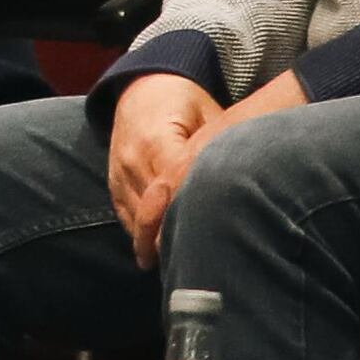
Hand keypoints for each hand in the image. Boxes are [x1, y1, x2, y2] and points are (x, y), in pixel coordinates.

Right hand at [106, 73, 219, 265]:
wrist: (140, 86)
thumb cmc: (184, 100)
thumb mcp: (209, 114)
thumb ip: (220, 147)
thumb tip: (246, 179)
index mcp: (156, 141)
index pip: (173, 191)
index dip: (188, 220)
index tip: (206, 248)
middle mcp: (132, 159)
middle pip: (153, 212)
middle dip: (173, 241)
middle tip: (199, 272)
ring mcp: (118, 172)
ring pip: (137, 220)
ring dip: (157, 244)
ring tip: (183, 272)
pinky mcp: (113, 181)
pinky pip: (125, 216)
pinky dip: (142, 235)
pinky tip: (159, 256)